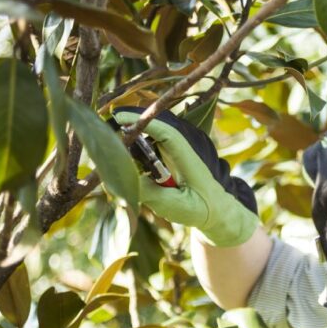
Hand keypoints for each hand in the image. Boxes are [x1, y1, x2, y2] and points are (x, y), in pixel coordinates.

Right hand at [111, 107, 259, 246]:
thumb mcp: (173, 206)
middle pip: (159, 125)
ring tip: (115, 138)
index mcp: (191, 158)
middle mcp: (190, 146)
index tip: (120, 118)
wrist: (220, 209)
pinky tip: (128, 148)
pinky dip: (142, 139)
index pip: (167, 132)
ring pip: (157, 129)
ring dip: (137, 132)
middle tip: (106, 128)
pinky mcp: (180, 148)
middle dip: (134, 122)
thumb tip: (114, 182)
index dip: (143, 122)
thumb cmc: (200, 209)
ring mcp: (186, 145)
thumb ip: (146, 193)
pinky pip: (159, 137)